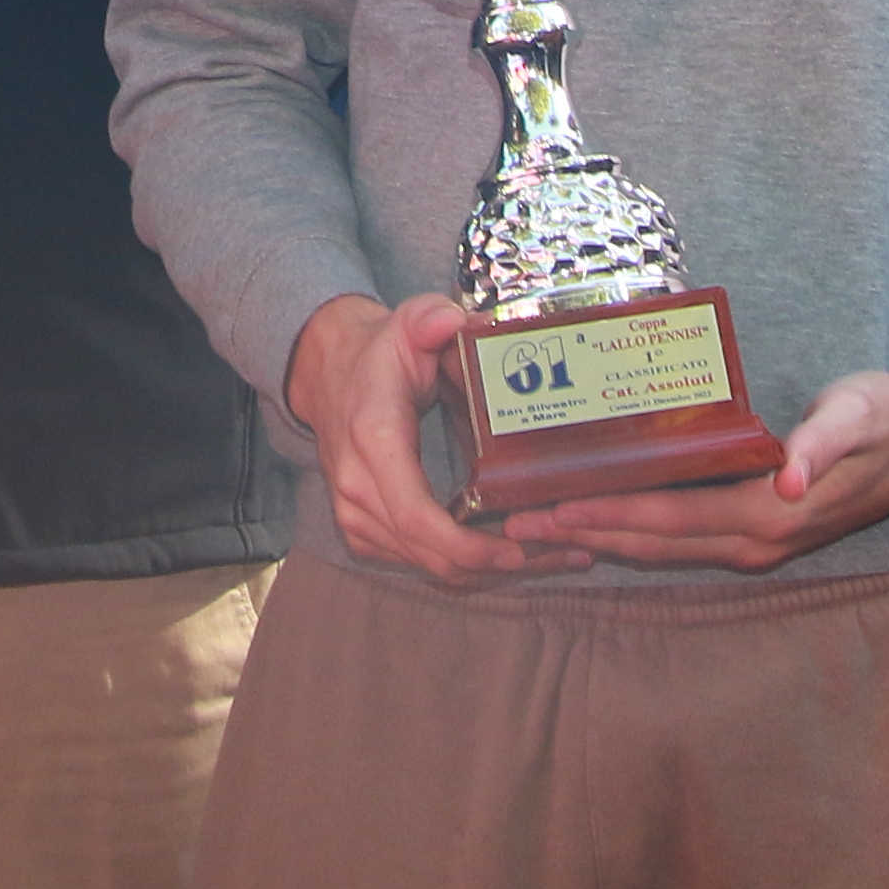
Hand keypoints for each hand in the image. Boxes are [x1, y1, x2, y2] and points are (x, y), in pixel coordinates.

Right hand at [283, 292, 587, 585]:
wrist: (329, 372)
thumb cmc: (380, 352)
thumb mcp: (407, 323)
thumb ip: (430, 318)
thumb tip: (456, 322)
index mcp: (374, 440)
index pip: (416, 516)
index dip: (467, 546)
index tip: (515, 550)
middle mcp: (358, 486)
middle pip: (428, 554)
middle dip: (495, 565)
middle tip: (560, 554)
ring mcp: (354, 512)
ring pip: (424, 566)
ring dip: (484, 571)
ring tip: (548, 555)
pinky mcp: (362, 528)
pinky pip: (414, 562)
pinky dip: (460, 566)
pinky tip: (504, 553)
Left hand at [515, 368, 888, 571]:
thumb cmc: (886, 419)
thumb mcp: (859, 418)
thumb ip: (826, 445)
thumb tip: (790, 481)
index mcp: (765, 517)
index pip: (665, 519)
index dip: (603, 515)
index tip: (547, 509)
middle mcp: (753, 541)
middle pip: (648, 543)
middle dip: (579, 534)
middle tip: (509, 524)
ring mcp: (752, 542)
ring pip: (657, 548)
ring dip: (596, 539)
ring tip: (536, 528)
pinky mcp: (751, 530)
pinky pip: (676, 540)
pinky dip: (630, 533)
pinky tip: (596, 518)